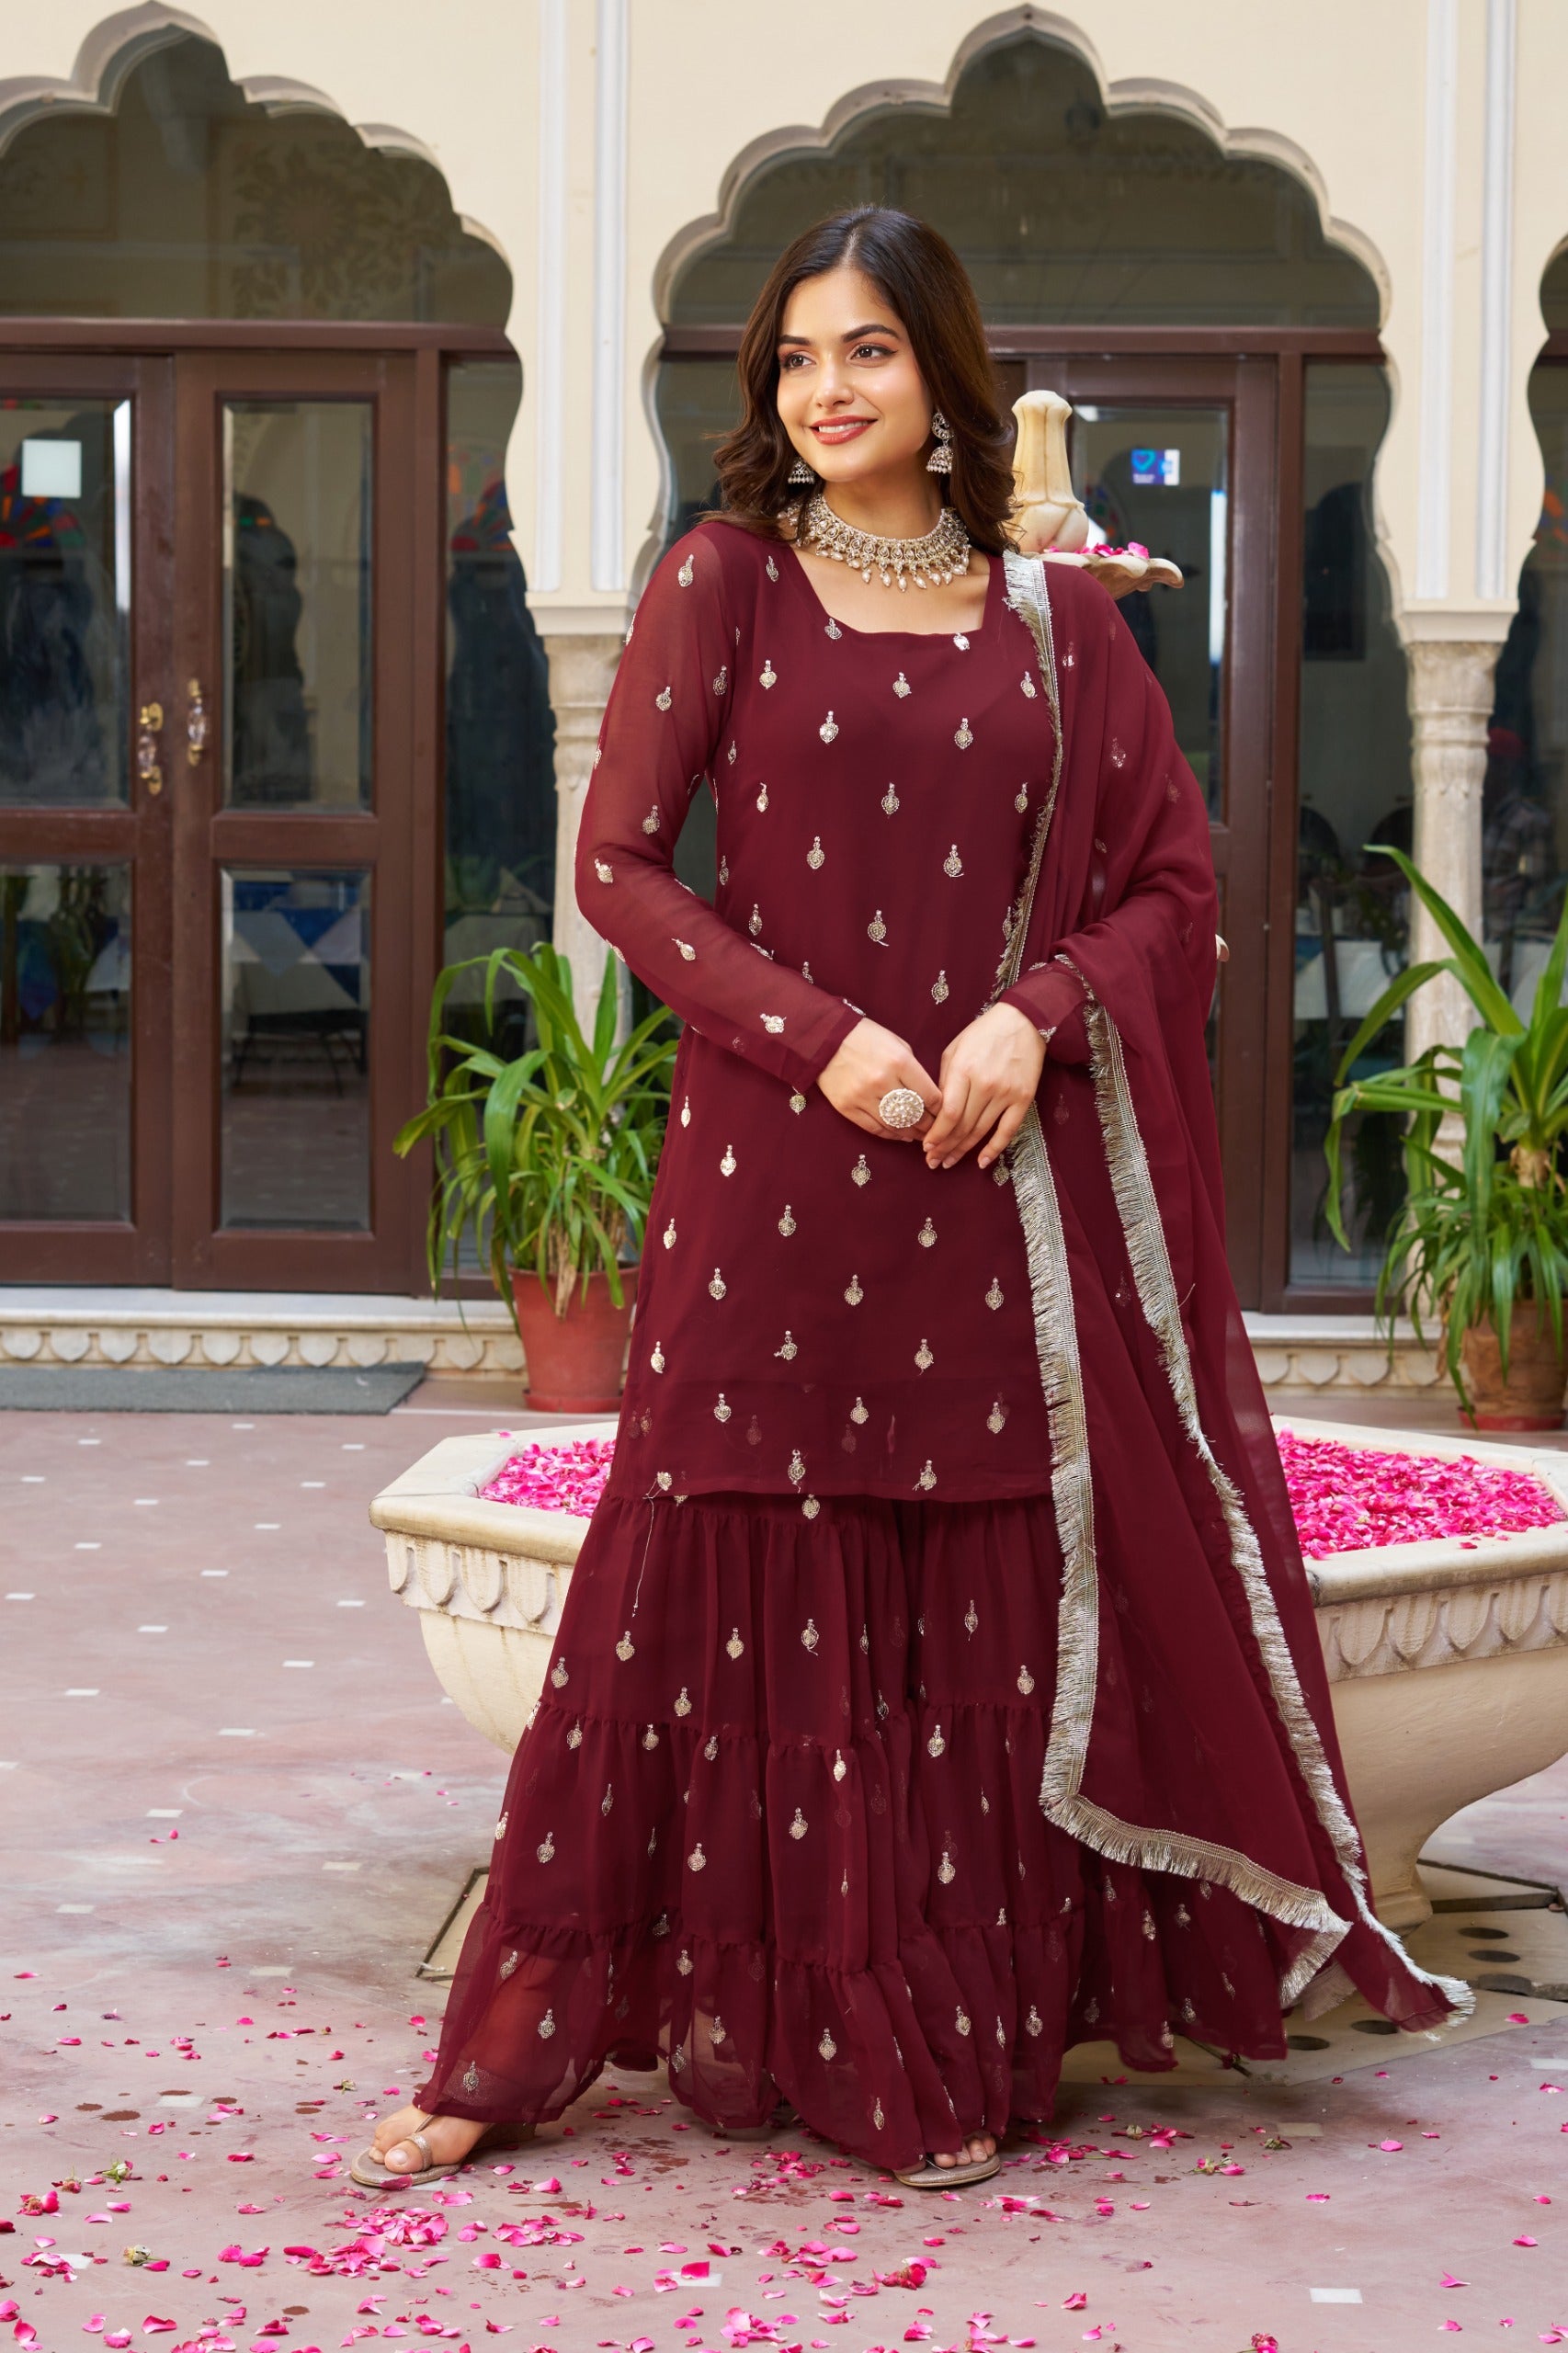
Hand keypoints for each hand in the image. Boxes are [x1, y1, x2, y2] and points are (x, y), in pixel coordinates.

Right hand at [816, 1017, 939, 1142]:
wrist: (825, 1037)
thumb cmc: (866, 1037)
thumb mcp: (897, 1044)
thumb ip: (914, 1069)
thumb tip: (929, 1096)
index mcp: (899, 1062)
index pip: (930, 1096)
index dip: (941, 1109)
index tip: (944, 1113)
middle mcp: (882, 1081)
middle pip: (915, 1114)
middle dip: (929, 1125)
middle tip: (936, 1130)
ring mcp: (863, 1096)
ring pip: (895, 1126)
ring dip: (911, 1133)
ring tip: (920, 1135)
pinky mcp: (847, 1107)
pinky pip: (874, 1129)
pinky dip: (891, 1135)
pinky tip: (900, 1134)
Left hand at [923, 1003, 1045, 1171]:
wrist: (1024, 1021)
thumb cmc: (984, 1033)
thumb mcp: (955, 1049)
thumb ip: (944, 1079)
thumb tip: (936, 1110)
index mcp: (964, 1070)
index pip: (948, 1112)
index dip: (936, 1134)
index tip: (925, 1147)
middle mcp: (985, 1084)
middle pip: (962, 1126)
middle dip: (945, 1147)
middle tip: (932, 1162)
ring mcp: (1006, 1093)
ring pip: (981, 1131)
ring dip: (963, 1150)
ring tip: (948, 1162)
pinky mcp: (1023, 1098)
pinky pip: (1008, 1130)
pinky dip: (994, 1148)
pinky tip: (981, 1161)